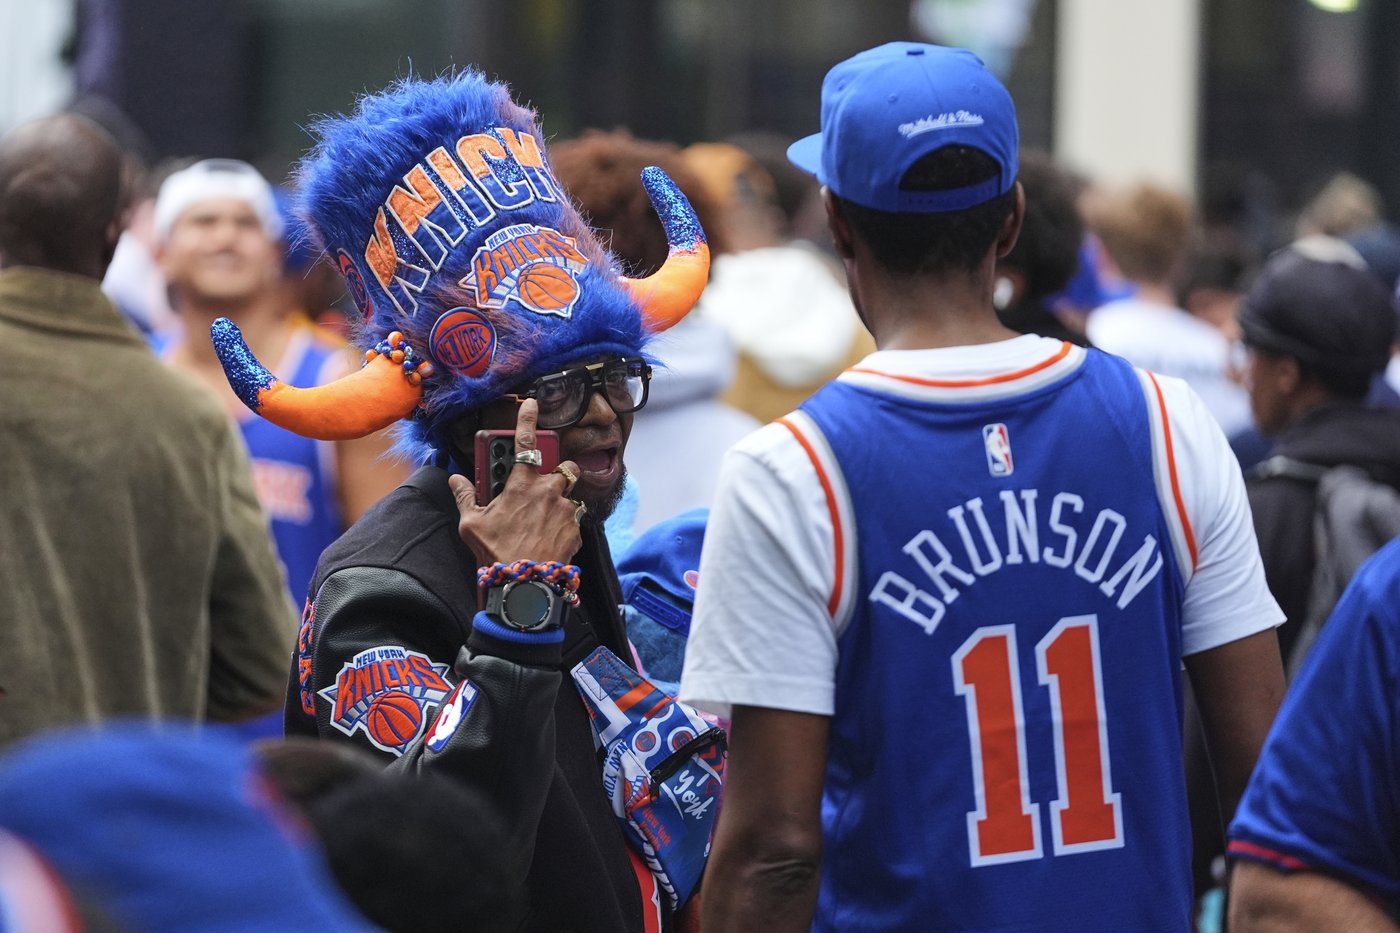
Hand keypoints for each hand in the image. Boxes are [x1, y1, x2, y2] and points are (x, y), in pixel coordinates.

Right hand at [450, 399, 582, 565]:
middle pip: (565, 468)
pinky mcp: (576, 529)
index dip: (528, 419)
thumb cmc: (497, 553)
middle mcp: (549, 491)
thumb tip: (455, 480)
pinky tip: (548, 540)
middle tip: (543, 486)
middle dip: (558, 471)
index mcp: (522, 484)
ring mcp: (565, 510)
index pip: (526, 442)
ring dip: (560, 503)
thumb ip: (465, 497)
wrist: (525, 584)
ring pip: (571, 496)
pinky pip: (573, 520)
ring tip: (543, 521)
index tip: (533, 403)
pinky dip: (563, 526)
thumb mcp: (472, 524)